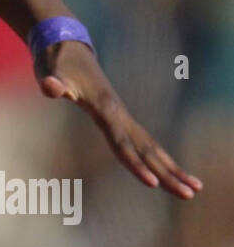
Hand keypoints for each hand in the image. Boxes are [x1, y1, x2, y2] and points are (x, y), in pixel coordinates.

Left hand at [34, 40, 203, 198]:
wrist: (69, 51)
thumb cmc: (57, 66)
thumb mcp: (50, 73)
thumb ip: (52, 83)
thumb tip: (51, 86)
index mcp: (105, 108)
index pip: (122, 143)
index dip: (135, 164)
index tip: (152, 184)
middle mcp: (120, 115)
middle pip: (146, 150)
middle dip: (167, 173)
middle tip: (190, 195)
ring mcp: (123, 118)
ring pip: (152, 148)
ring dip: (173, 169)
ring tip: (195, 189)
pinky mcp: (122, 120)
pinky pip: (145, 144)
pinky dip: (160, 160)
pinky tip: (173, 174)